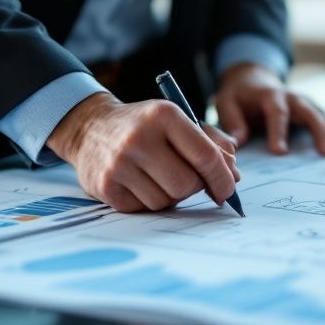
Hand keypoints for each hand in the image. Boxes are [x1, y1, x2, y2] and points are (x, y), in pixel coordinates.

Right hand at [47, 93, 239, 212]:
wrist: (90, 127)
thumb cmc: (145, 126)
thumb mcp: (177, 120)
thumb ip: (212, 143)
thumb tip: (233, 175)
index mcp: (164, 115)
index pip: (205, 155)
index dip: (222, 178)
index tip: (228, 190)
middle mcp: (139, 138)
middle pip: (186, 184)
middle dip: (194, 187)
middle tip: (188, 179)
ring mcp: (119, 163)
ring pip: (166, 201)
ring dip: (170, 195)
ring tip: (158, 176)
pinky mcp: (105, 186)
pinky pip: (143, 208)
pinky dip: (148, 201)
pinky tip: (140, 182)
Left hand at [215, 63, 324, 155]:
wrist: (254, 81)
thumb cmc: (239, 96)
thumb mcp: (226, 103)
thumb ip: (232, 121)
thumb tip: (238, 142)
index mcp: (271, 96)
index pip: (277, 113)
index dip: (279, 131)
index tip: (280, 152)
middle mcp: (294, 98)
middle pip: (311, 112)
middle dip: (321, 132)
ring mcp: (308, 104)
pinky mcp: (315, 111)